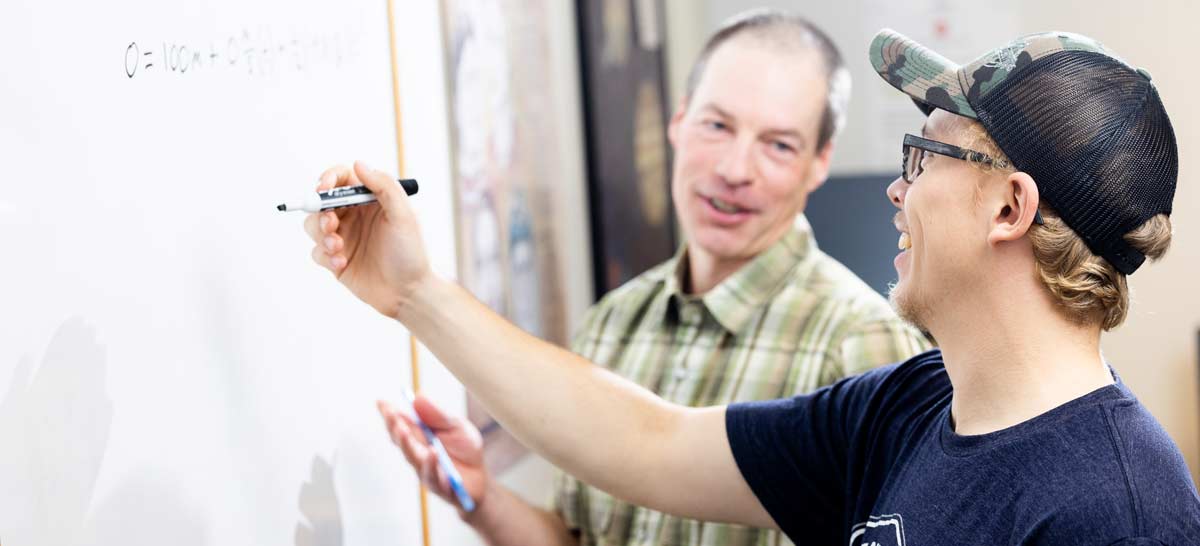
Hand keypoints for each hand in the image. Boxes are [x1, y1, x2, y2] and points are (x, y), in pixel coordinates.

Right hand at [304, 161, 430, 317]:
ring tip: (338, 248)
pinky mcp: (335, 260)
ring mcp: (344, 237)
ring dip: (320, 234)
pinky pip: (316, 252)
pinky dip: (325, 255)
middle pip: (322, 201)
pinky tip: (342, 264)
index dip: (329, 178)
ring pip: (313, 225)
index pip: (343, 179)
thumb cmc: (411, 253)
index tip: (323, 188)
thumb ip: (384, 186)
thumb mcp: (404, 216)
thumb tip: (359, 164)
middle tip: (331, 224)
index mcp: (370, 201)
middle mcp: (355, 216)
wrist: (408, 293)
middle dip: (320, 210)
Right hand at [377, 395, 490, 514]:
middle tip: (391, 415)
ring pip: (411, 457)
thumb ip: (438, 414)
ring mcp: (424, 469)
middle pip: (401, 439)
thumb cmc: (466, 448)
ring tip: (403, 430)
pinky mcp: (437, 485)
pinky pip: (432, 475)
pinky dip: (431, 463)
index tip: (381, 402)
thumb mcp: (457, 425)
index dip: (389, 413)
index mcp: (420, 434)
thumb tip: (418, 396)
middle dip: (394, 426)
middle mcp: (417, 451)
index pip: (400, 422)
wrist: (480, 476)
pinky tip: (432, 452)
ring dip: (406, 444)